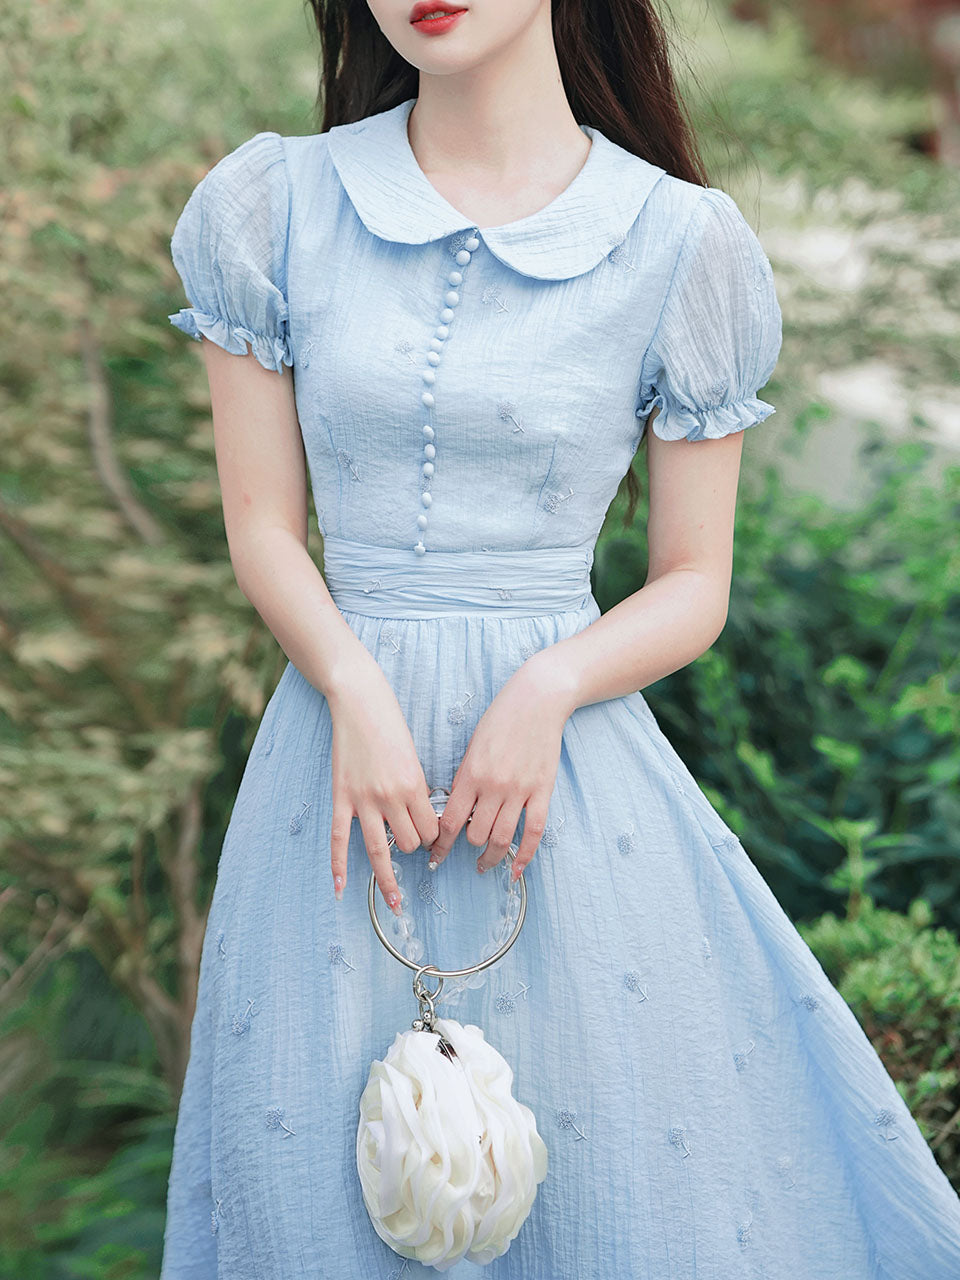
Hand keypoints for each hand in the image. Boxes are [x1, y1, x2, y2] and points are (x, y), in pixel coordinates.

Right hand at [327, 653, 439, 912]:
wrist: (359, 701)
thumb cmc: (391, 724)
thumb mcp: (414, 756)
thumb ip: (417, 789)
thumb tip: (422, 818)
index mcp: (415, 784)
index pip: (432, 829)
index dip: (435, 837)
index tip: (433, 838)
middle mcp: (391, 796)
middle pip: (411, 842)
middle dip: (414, 846)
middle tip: (411, 843)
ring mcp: (364, 799)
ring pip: (382, 849)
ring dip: (389, 870)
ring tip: (394, 894)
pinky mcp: (341, 797)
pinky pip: (340, 840)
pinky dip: (339, 867)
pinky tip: (340, 890)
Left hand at [426, 650, 579, 880]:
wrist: (537, 700)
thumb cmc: (501, 719)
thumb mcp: (473, 746)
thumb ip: (465, 778)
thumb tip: (456, 809)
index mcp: (470, 774)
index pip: (449, 821)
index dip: (439, 845)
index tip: (433, 857)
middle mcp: (493, 786)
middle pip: (475, 834)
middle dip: (467, 848)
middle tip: (463, 855)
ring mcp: (520, 790)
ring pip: (501, 838)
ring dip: (490, 858)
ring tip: (484, 865)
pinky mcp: (542, 791)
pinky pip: (533, 832)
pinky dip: (524, 855)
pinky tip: (515, 870)